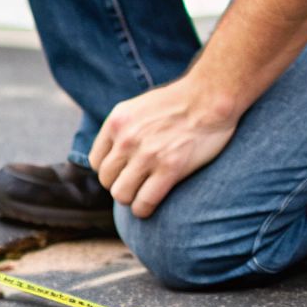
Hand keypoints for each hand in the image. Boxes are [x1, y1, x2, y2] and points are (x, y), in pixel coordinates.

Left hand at [87, 76, 239, 218]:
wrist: (210, 96)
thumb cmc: (180, 101)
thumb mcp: (138, 107)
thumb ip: (124, 128)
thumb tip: (116, 150)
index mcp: (116, 122)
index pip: (96, 162)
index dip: (110, 172)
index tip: (124, 174)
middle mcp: (126, 139)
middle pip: (106, 180)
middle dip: (120, 185)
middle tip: (137, 185)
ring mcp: (147, 155)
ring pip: (121, 194)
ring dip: (131, 199)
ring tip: (142, 197)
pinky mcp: (169, 168)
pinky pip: (144, 201)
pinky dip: (144, 209)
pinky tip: (149, 208)